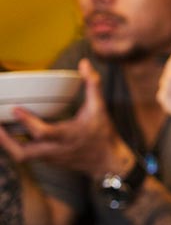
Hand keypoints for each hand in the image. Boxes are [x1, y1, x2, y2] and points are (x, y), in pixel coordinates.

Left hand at [0, 59, 133, 179]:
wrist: (107, 161)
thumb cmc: (103, 133)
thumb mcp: (100, 108)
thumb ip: (92, 85)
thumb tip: (85, 63)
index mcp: (68, 136)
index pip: (44, 132)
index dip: (28, 121)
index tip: (15, 108)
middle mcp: (56, 149)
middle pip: (23, 152)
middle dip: (5, 140)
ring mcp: (50, 157)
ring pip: (21, 155)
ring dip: (7, 143)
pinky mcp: (47, 160)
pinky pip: (26, 154)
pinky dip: (15, 144)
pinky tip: (10, 132)